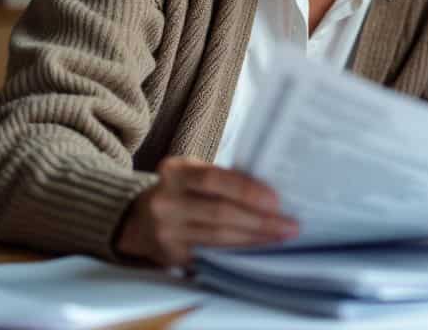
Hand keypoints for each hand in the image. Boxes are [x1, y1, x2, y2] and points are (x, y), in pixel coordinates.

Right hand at [116, 157, 298, 266]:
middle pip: (219, 212)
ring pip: (218, 237)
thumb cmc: (182, 192)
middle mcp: (165, 201)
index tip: (276, 200)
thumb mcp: (194, 174)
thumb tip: (273, 193)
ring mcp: (165, 231)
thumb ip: (224, 179)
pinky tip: (258, 250)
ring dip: (254, 239)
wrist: (138, 220)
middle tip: (289, 225)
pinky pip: (211, 254)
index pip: (214, 180)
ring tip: (280, 237)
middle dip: (260, 221)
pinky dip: (237, 252)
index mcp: (175, 172)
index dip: (246, 191)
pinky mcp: (171, 256)